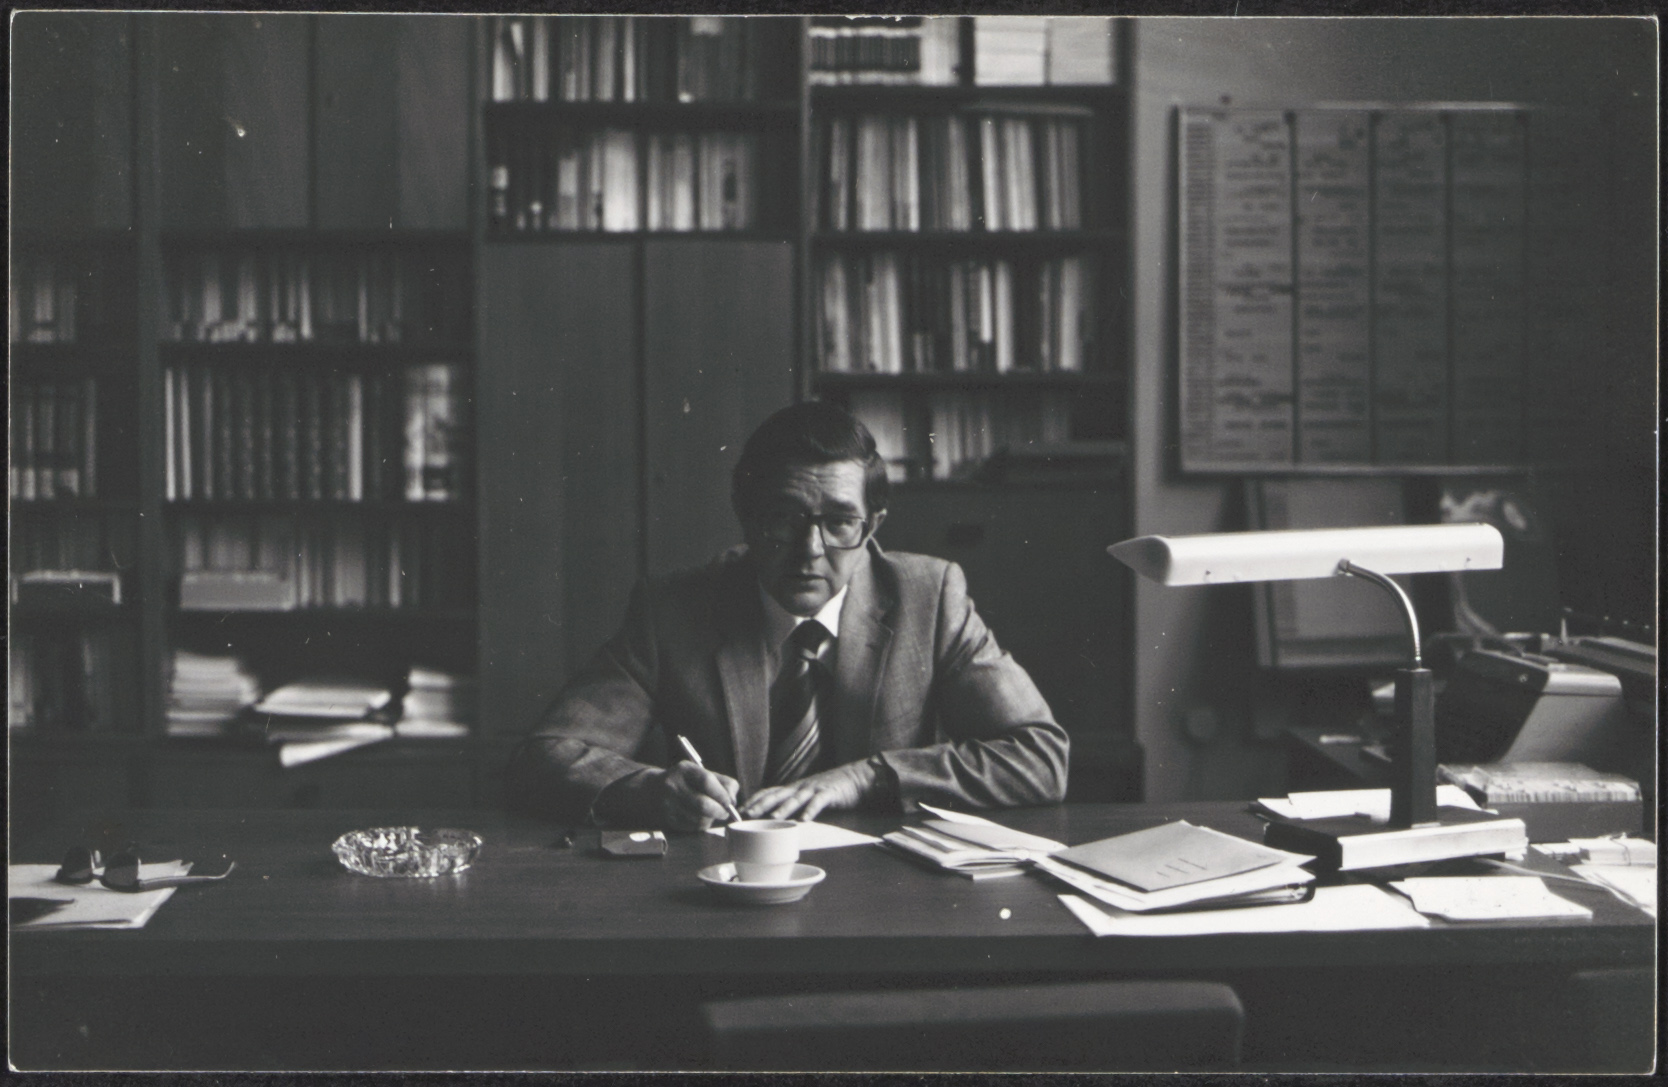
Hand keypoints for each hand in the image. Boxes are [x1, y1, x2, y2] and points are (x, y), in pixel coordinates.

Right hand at [654, 761, 740, 830]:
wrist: (653, 790)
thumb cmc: (687, 782)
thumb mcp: (702, 773)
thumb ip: (723, 783)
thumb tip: (733, 801)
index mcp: (684, 770)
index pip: (707, 782)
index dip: (722, 794)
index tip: (729, 801)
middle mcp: (673, 786)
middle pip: (703, 805)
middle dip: (719, 811)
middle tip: (725, 812)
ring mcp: (668, 804)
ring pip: (699, 819)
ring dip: (711, 819)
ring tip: (711, 814)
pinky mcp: (668, 820)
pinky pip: (692, 828)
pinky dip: (701, 825)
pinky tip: (699, 817)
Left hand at [742, 760, 876, 821]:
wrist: (854, 778)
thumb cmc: (829, 789)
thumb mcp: (807, 794)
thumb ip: (793, 802)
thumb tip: (775, 817)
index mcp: (793, 788)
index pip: (770, 792)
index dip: (755, 800)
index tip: (741, 810)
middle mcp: (800, 787)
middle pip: (778, 794)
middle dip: (762, 804)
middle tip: (748, 814)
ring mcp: (814, 789)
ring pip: (796, 798)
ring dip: (784, 808)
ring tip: (773, 817)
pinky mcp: (829, 793)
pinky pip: (819, 802)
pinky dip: (811, 810)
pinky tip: (805, 819)